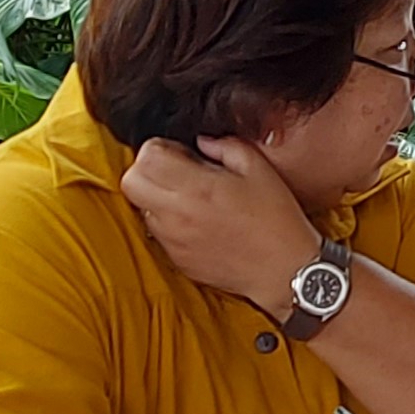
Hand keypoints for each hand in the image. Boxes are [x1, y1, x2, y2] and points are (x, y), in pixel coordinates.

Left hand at [122, 136, 320, 311]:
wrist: (284, 271)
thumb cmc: (277, 221)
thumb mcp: (259, 170)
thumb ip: (226, 146)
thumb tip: (202, 141)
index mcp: (198, 188)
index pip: (146, 157)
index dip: (159, 148)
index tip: (180, 153)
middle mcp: (178, 215)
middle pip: (130, 182)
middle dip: (147, 170)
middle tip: (174, 170)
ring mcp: (174, 241)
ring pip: (141, 208)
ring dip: (156, 197)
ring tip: (189, 198)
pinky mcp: (177, 260)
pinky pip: (157, 233)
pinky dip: (169, 222)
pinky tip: (197, 221)